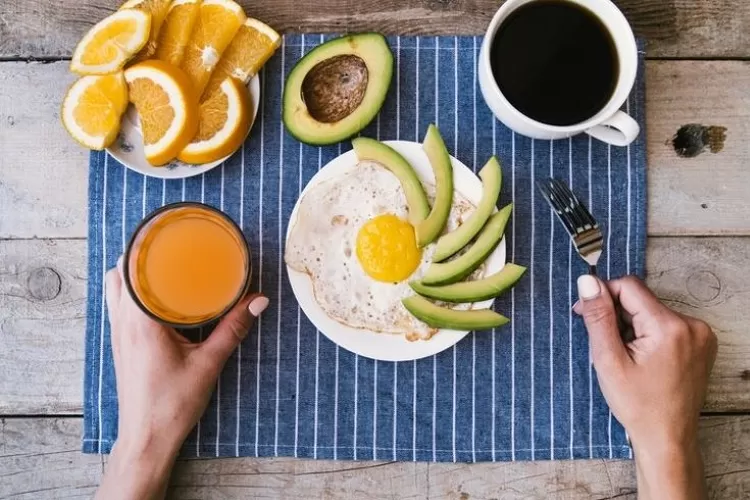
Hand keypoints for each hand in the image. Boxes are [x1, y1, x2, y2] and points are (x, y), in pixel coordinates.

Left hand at [95, 257, 268, 499]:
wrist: (147, 438)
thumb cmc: (172, 405)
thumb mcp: (209, 363)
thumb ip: (233, 328)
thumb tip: (258, 300)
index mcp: (140, 322)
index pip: (130, 270)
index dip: (143, 245)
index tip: (164, 231)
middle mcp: (123, 323)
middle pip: (120, 273)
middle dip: (140, 253)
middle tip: (170, 243)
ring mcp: (118, 334)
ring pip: (115, 289)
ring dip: (133, 272)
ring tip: (162, 264)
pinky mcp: (121, 344)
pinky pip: (119, 305)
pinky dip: (131, 291)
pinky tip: (156, 295)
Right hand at [574, 275, 716, 499]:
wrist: (667, 438)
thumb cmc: (638, 405)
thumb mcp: (608, 360)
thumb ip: (598, 317)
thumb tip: (588, 282)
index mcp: (669, 327)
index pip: (629, 286)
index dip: (602, 297)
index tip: (586, 316)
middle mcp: (692, 324)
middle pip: (640, 299)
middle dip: (617, 316)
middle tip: (605, 346)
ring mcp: (700, 334)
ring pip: (651, 311)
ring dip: (631, 326)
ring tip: (624, 356)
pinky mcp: (700, 342)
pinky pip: (665, 323)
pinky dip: (647, 334)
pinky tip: (641, 358)